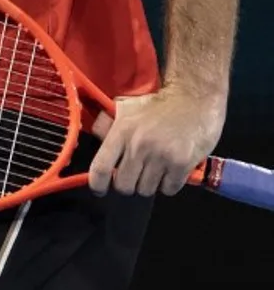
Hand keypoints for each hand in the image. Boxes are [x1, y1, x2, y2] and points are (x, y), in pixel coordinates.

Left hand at [89, 84, 225, 197]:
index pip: (101, 167)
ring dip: (150, 183)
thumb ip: (110, 123)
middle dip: (128, 183)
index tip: (99, 189)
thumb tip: (97, 138)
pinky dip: (169, 184)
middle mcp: (139, 146)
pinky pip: (168, 190)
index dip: (97, 184)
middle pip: (124, 185)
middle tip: (136, 173)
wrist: (194, 99)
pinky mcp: (181, 165)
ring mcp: (161, 157)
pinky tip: (171, 169)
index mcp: (122, 130)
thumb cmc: (159, 105)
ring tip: (156, 167)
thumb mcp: (128, 107)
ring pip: (146, 190)